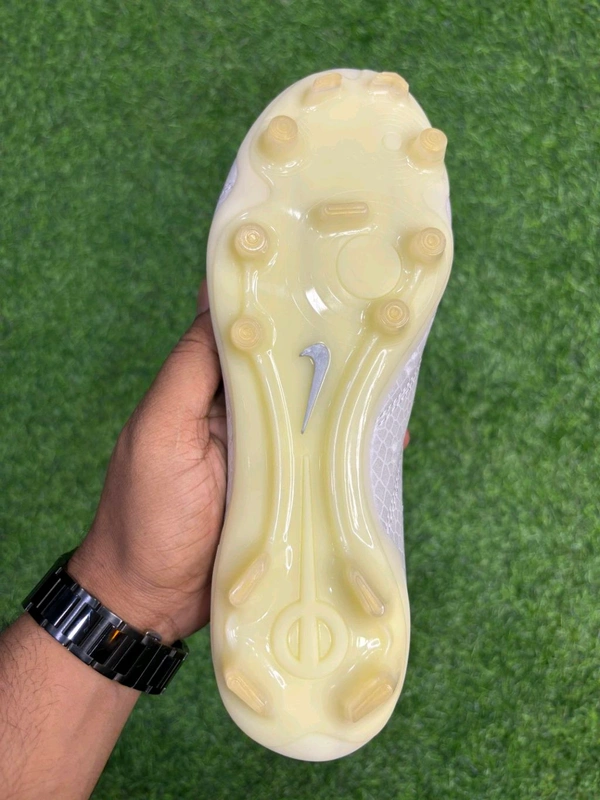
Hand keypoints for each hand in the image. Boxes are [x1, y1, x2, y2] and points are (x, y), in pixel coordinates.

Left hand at [67, 281, 410, 645]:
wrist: (151, 602)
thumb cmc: (143, 515)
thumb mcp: (157, 433)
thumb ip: (188, 372)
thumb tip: (222, 308)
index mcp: (205, 389)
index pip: (244, 330)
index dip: (275, 299)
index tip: (318, 268)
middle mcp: (239, 414)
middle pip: (288, 370)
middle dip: (327, 346)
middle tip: (378, 320)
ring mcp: (267, 454)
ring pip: (312, 413)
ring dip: (347, 398)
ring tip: (394, 375)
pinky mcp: (288, 491)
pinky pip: (324, 462)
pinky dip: (351, 450)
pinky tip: (385, 442)